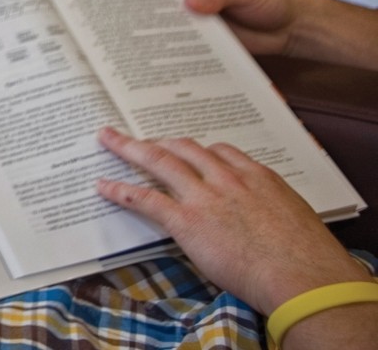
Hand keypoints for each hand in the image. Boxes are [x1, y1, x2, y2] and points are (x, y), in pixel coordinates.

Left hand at [95, 128, 367, 315]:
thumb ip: (270, 209)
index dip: (197, 149)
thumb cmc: (306, 257)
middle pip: (185, 148)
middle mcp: (228, 179)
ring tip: (108, 139)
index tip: (184, 147)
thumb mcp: (293, 219)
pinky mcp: (187, 220)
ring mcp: (205, 197)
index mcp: (258, 177)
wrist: (302, 275)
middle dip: (158, 139)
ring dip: (129, 148)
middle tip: (138, 135)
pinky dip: (122, 190)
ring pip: (159, 161)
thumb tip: (262, 218)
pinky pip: (146, 198)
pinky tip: (104, 186)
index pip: (220, 152)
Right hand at [112, 0, 299, 55]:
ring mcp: (192, 16)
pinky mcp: (199, 38)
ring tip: (122, 35)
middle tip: (106, 8)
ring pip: (161, 19)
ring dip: (144, 26)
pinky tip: (151, 56)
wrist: (290, 28)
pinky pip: (177, 42)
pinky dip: (164, 48)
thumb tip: (189, 3)